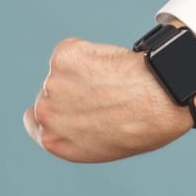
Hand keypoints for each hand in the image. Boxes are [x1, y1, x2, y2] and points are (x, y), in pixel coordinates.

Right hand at [24, 35, 195, 162]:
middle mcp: (46, 114)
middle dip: (71, 89)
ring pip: (63, 70)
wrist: (160, 99)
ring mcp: (52, 83)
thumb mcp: (104, 146)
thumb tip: (78, 116)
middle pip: (49, 93)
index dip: (53, 110)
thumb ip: (78, 132)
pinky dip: (90, 52)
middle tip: (105, 92)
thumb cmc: (145, 126)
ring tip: (116, 82)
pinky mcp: (63, 56)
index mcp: (53, 141)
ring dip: (84, 71)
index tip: (66, 103)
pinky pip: (74, 49)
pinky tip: (113, 65)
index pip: (35, 122)